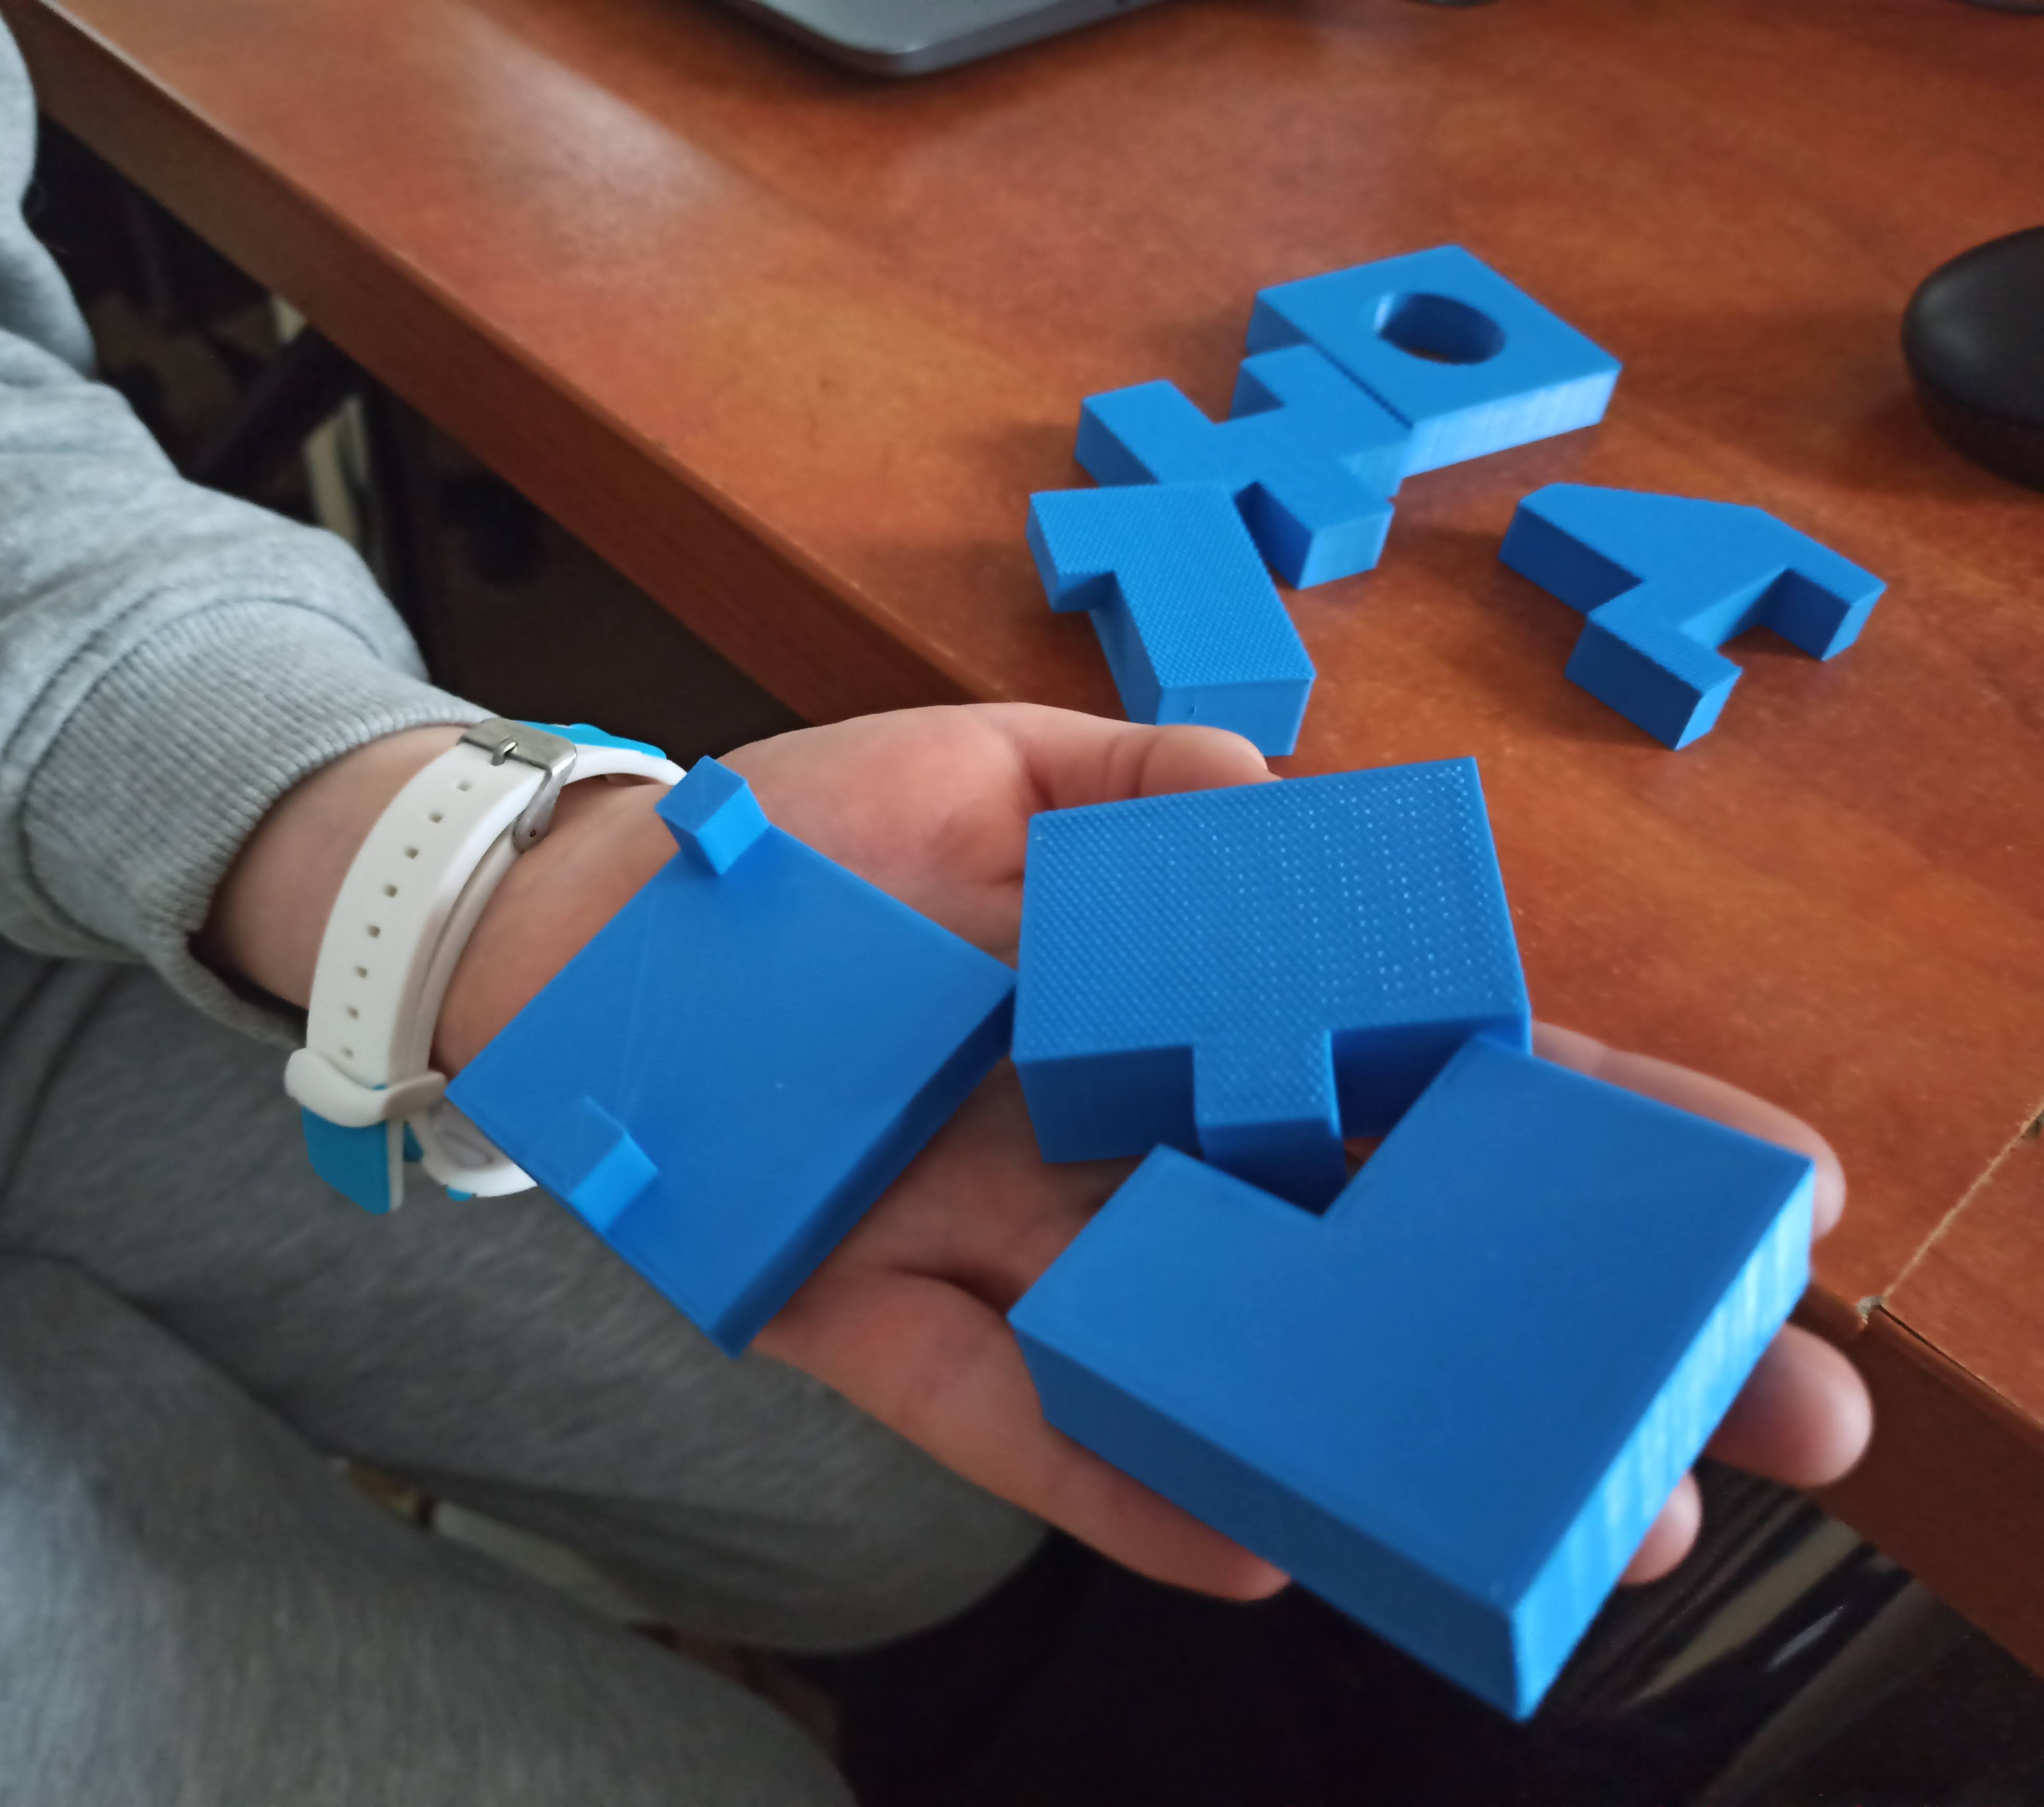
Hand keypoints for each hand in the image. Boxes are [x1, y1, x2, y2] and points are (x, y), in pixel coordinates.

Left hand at [214, 705, 1873, 1601]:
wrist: (595, 931)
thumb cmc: (799, 846)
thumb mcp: (979, 765)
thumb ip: (1136, 780)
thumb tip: (1278, 802)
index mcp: (1176, 1033)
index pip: (1419, 1088)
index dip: (1584, 1141)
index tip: (1757, 1200)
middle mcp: (1124, 1163)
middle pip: (1362, 1262)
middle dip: (1550, 1341)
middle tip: (1747, 1427)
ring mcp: (1015, 1258)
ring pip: (1226, 1371)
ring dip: (1382, 1448)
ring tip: (1550, 1524)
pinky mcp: (879, 1330)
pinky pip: (1016, 1425)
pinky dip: (1118, 1481)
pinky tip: (1251, 1537)